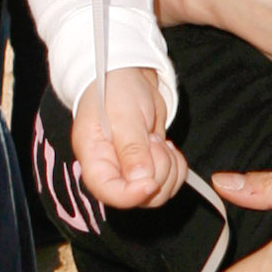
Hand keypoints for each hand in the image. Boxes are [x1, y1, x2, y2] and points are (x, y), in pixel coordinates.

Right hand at [72, 67, 185, 207]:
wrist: (128, 75)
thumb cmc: (116, 89)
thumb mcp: (124, 116)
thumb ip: (132, 150)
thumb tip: (141, 182)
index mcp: (94, 158)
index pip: (107, 192)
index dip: (130, 195)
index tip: (150, 183)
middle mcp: (111, 169)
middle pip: (139, 197)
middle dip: (157, 170)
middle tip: (152, 140)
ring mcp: (131, 170)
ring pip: (158, 193)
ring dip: (168, 167)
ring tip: (157, 140)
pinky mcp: (150, 166)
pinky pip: (170, 181)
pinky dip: (177, 166)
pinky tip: (167, 147)